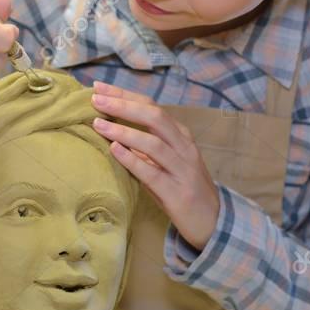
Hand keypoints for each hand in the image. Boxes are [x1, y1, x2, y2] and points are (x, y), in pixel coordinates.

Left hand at [90, 80, 220, 250]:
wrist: (212, 221)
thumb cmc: (182, 187)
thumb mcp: (166, 161)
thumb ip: (145, 144)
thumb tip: (109, 125)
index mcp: (180, 135)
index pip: (151, 107)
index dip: (125, 95)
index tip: (99, 87)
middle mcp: (184, 147)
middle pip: (154, 117)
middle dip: (124, 105)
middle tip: (96, 100)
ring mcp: (182, 169)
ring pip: (154, 143)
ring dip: (124, 131)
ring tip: (98, 125)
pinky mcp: (177, 193)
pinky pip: (153, 173)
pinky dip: (133, 160)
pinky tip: (115, 150)